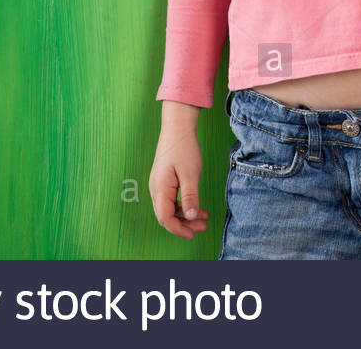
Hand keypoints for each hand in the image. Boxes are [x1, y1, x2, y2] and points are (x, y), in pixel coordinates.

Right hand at [149, 124, 211, 239]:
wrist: (177, 127)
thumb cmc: (183, 147)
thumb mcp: (190, 173)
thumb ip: (190, 196)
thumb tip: (191, 216)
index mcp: (160, 188)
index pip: (165, 218)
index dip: (179, 229)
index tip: (193, 234)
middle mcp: (156, 189)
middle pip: (167, 216)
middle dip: (185, 224)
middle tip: (203, 227)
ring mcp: (159, 185)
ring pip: (170, 209)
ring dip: (186, 215)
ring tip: (204, 217)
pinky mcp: (164, 181)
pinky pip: (172, 200)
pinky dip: (184, 205)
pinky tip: (198, 207)